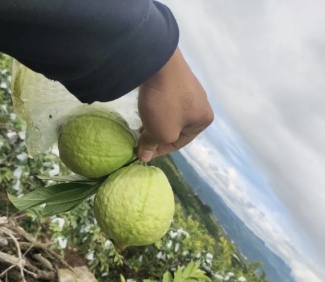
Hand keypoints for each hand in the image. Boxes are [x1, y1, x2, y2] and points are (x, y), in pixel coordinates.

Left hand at [137, 47, 213, 161]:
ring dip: (155, 122)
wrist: (158, 61)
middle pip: (175, 128)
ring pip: (170, 114)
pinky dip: (156, 107)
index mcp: (203, 119)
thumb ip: (152, 146)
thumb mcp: (160, 132)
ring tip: (141, 125)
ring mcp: (190, 88)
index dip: (159, 151)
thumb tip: (144, 158)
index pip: (179, 143)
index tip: (142, 153)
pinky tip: (146, 108)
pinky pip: (167, 100)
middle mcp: (201, 104)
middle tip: (140, 140)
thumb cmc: (165, 103)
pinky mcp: (177, 78)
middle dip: (157, 135)